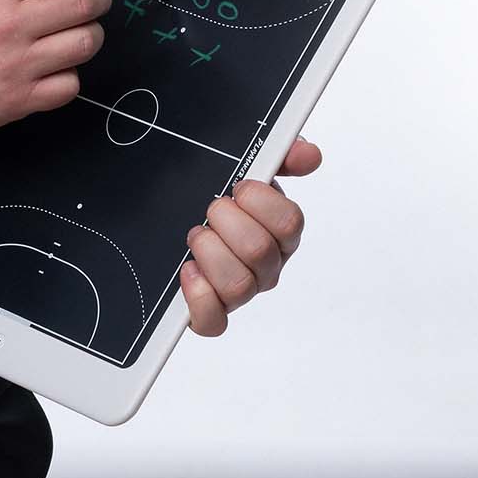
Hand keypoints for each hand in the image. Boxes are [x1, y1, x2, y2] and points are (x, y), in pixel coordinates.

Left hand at [181, 137, 319, 337]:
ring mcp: (241, 291)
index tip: (239, 187)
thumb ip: (280, 155)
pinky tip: (188, 269)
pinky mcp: (211, 313)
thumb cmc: (212, 195)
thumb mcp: (245, 164)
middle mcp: (266, 265)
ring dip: (210, 252)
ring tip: (197, 236)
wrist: (167, 214)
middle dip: (226, 221)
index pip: (289, 223)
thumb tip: (309, 155)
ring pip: (239, 286)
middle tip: (212, 209)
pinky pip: (214, 322)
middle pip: (260, 251)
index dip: (259, 200)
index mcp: (280, 231)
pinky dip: (199, 295)